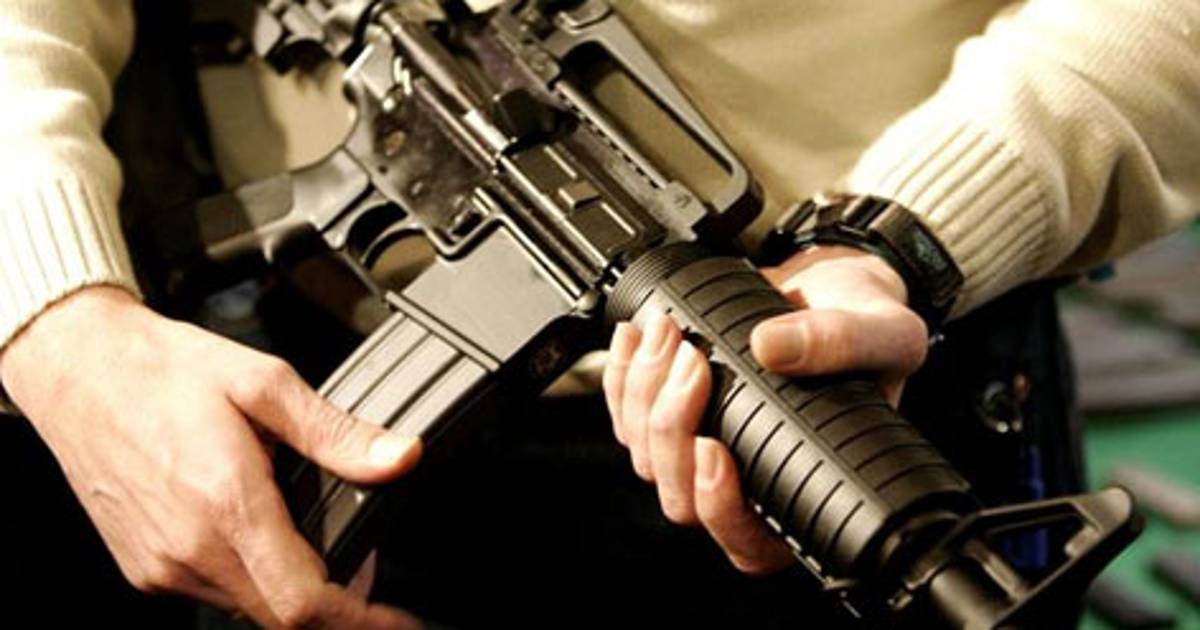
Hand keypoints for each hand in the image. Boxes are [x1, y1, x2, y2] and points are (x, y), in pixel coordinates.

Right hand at [0, 287, 421, 628]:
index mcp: (227, 506)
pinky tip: (265, 539)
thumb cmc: (163, 371)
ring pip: (248, 607)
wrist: (80, 370)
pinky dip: (251, 580)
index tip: (395, 622)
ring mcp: (162, 565)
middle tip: (367, 571)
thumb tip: (400, 458)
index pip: (305, 603)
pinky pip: (212, 593)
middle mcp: (190, 549)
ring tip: (319, 548)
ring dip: (292, 593)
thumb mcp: (263, 383)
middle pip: (282, 615)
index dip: (360, 620)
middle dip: (335, 607)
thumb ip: (335, 432)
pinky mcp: (144, 566)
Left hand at [602, 246, 928, 574]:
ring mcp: (704, 449)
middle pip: (681, 496)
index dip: (720, 508)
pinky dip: (622, 378)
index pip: (749, 542)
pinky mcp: (673, 412)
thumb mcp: (887, 334)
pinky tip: (636, 339)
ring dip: (644, 395)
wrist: (833, 289)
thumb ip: (844, 343)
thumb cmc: (868, 330)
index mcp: (802, 491)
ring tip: (670, 333)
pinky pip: (628, 416)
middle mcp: (748, 482)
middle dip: (672, 428)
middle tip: (694, 360)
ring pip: (647, 457)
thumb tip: (771, 348)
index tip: (714, 449)